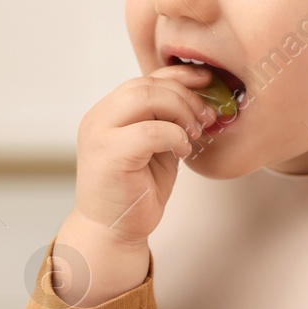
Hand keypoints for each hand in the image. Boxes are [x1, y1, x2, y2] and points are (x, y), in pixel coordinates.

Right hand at [54, 64, 218, 306]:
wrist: (112, 232)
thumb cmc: (136, 192)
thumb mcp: (156, 147)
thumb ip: (165, 121)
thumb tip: (199, 96)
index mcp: (108, 113)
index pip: (144, 79)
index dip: (179, 76)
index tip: (208, 82)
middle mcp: (99, 118)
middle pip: (147, 84)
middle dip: (185, 96)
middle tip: (207, 118)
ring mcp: (100, 134)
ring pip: (146, 98)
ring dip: (181, 112)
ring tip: (194, 133)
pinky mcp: (109, 153)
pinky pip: (150, 130)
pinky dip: (174, 136)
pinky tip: (182, 150)